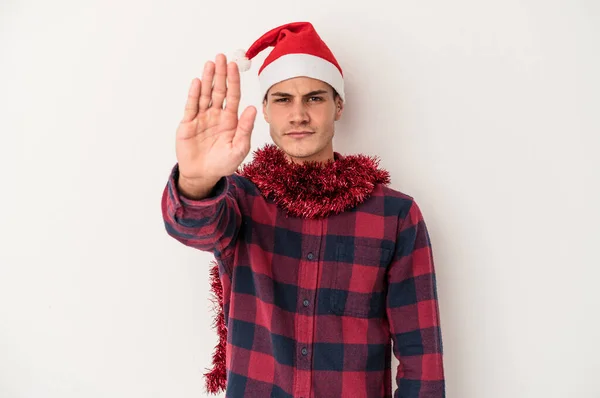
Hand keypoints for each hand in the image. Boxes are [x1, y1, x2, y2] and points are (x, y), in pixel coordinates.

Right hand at [175, 53, 256, 185]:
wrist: (202, 175)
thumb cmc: (223, 163)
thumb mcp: (239, 148)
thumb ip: (246, 128)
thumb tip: (252, 108)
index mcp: (230, 120)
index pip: (233, 95)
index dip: (233, 80)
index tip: (234, 66)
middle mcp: (216, 115)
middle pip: (218, 90)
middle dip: (220, 74)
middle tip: (222, 57)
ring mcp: (202, 118)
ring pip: (204, 94)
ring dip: (207, 79)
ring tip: (210, 64)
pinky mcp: (188, 123)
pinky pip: (191, 106)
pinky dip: (194, 94)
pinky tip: (197, 82)